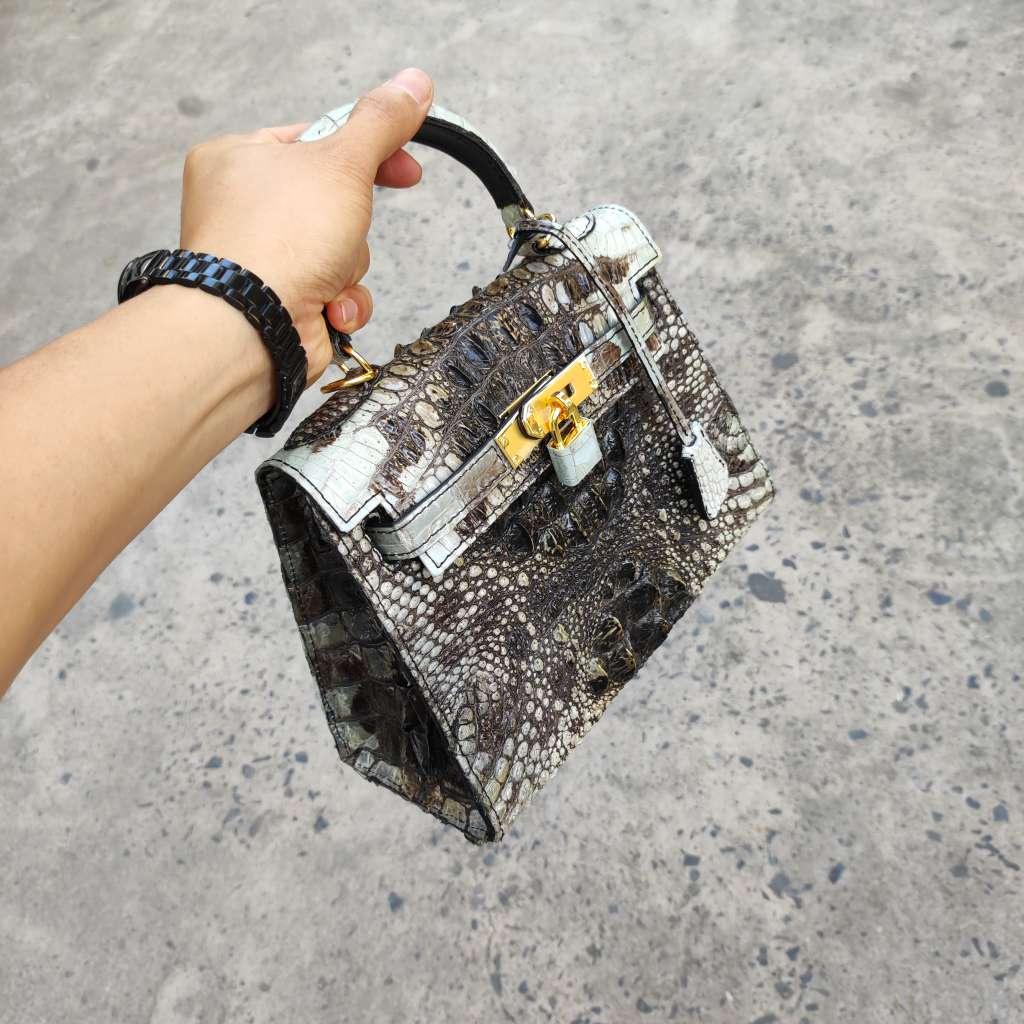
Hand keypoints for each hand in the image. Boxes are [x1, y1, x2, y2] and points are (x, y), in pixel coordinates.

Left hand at [178, 68, 433, 382]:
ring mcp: (262, 260)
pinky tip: (328, 307)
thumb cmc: (278, 240)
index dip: (367, 152)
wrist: (253, 327)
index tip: (406, 167)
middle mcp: (244, 209)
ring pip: (343, 251)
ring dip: (350, 268)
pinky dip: (342, 302)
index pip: (316, 140)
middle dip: (353, 227)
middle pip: (336, 202)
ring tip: (326, 276)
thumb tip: (414, 85)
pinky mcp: (281, 302)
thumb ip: (381, 123)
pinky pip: (336, 292)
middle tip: (346, 231)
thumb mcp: (342, 162)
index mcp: (240, 159)